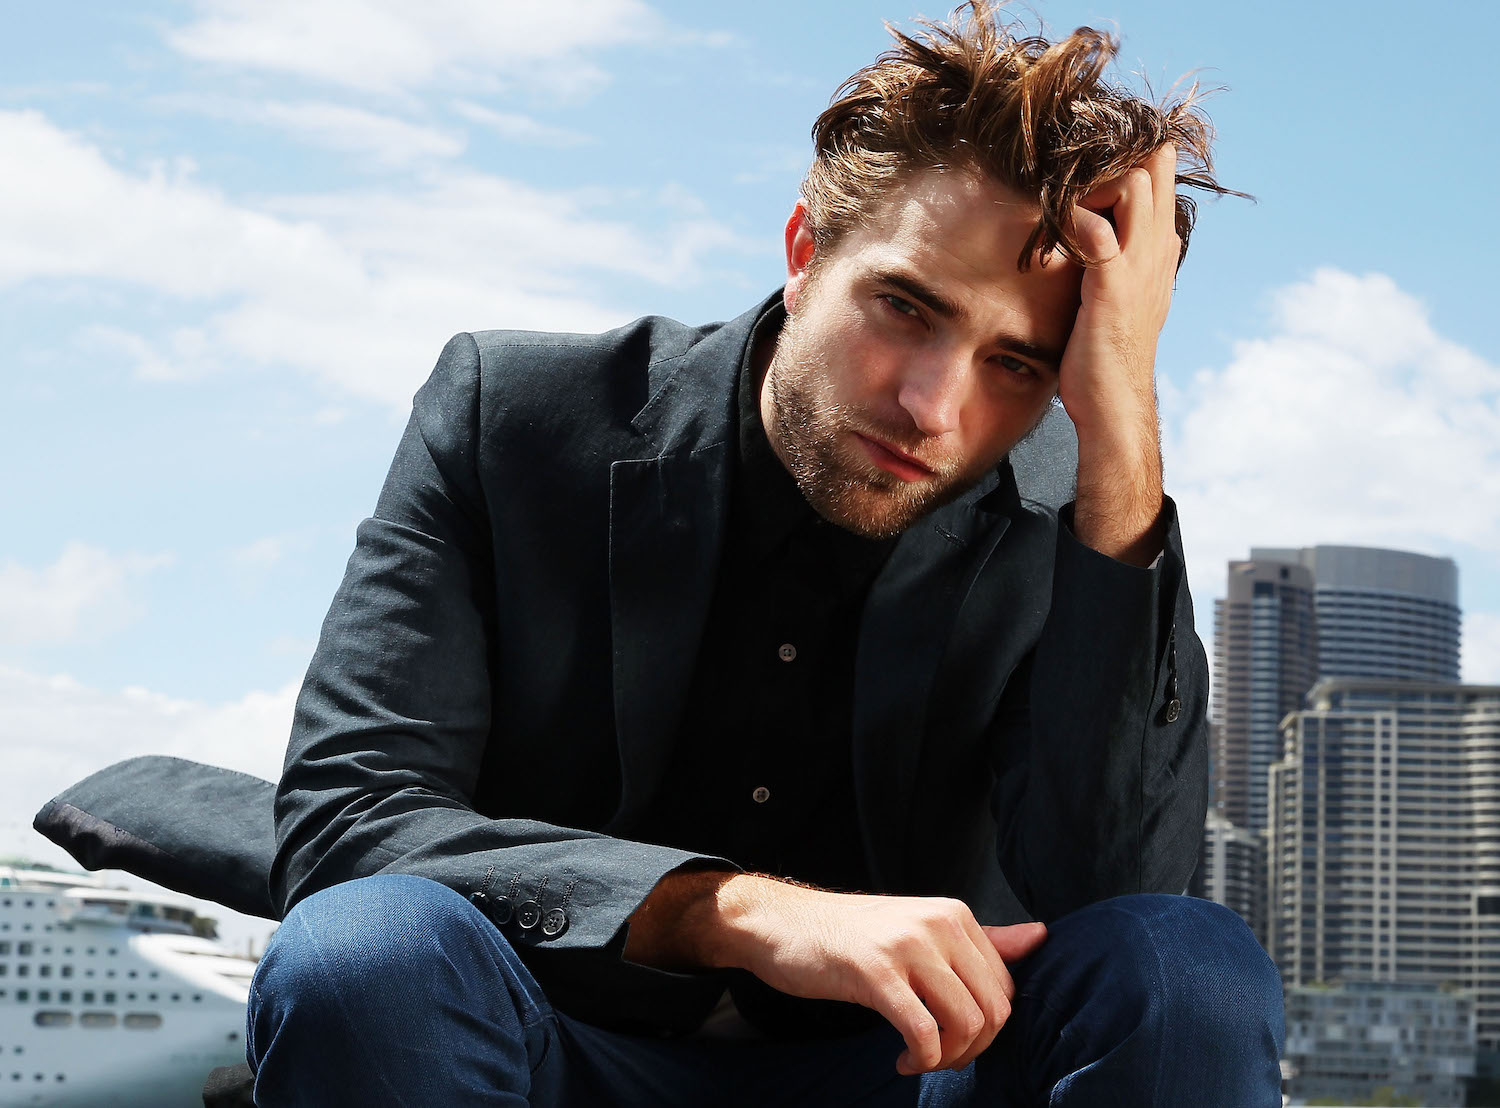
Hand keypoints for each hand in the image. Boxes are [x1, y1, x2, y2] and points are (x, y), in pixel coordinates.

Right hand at [709, 876, 1046, 1073]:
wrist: (782, 924)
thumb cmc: (853, 935)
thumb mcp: (921, 928)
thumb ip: (983, 938)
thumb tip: (1041, 936)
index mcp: (955, 915)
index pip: (1005, 988)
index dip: (987, 1029)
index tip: (953, 1037)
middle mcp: (939, 923)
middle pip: (993, 1011)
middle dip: (973, 1050)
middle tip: (939, 1057)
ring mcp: (908, 946)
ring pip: (966, 1025)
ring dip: (947, 1059)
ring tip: (919, 1059)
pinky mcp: (876, 973)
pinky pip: (924, 1034)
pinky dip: (920, 1061)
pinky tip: (900, 1061)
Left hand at [1055, 143, 1178, 564]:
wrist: (1115, 412)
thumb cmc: (1104, 363)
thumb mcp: (1114, 302)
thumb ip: (1115, 265)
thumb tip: (1116, 235)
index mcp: (1157, 253)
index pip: (1157, 175)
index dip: (1128, 155)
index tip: (1083, 159)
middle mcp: (1156, 252)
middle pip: (1153, 164)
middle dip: (1112, 151)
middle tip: (1067, 164)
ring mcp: (1139, 267)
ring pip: (1134, 183)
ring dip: (1094, 177)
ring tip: (1059, 192)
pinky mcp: (1112, 287)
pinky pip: (1097, 230)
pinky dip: (1074, 218)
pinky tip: (1054, 227)